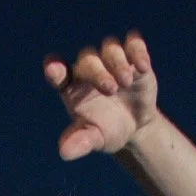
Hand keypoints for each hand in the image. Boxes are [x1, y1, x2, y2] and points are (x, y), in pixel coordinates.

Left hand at [43, 30, 160, 160]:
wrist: (135, 127)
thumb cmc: (107, 131)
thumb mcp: (94, 139)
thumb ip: (80, 142)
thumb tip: (65, 152)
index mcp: (73, 88)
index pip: (59, 74)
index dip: (54, 69)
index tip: (53, 70)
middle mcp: (89, 69)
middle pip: (88, 59)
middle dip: (98, 72)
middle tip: (110, 89)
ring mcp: (111, 60)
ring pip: (110, 48)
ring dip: (117, 63)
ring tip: (125, 82)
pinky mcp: (133, 55)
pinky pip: (133, 42)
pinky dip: (137, 51)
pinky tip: (142, 67)